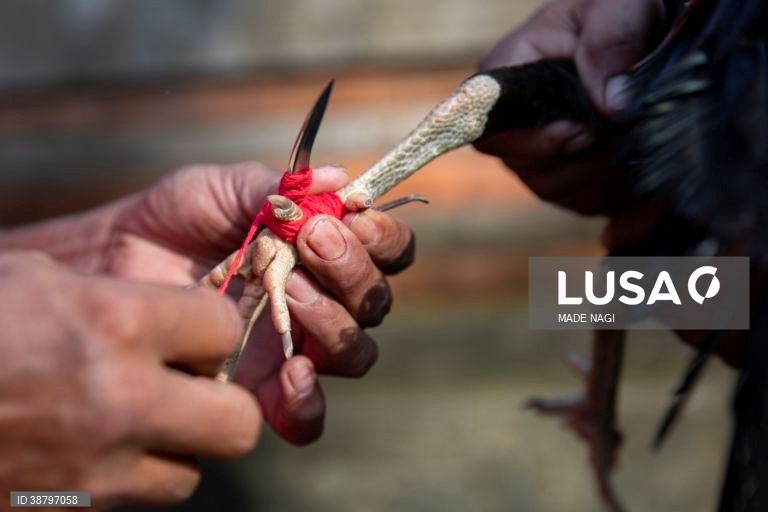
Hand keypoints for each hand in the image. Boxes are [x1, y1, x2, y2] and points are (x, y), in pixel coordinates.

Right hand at [0, 253, 258, 507]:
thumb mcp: (29, 280)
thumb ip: (111, 298)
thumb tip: (169, 316)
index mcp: (112, 325)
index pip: (224, 327)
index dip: (211, 326)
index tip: (191, 327)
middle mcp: (118, 402)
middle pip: (237, 424)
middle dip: (221, 404)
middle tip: (186, 384)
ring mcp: (92, 470)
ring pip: (188, 474)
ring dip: (172, 448)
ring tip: (131, 419)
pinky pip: (129, 500)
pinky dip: (122, 477)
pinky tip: (83, 447)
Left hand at [104, 163, 414, 443]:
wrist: (114, 261)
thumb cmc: (176, 217)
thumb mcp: (222, 188)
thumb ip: (277, 187)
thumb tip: (336, 178)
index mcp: (326, 251)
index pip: (388, 250)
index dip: (382, 237)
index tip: (349, 218)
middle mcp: (324, 300)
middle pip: (376, 301)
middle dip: (354, 271)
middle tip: (311, 244)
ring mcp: (296, 348)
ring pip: (356, 353)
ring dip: (335, 323)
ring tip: (287, 292)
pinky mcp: (262, 392)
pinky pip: (308, 417)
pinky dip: (310, 400)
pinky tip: (290, 372)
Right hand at [475, 0, 668, 213]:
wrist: (655, 26)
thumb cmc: (624, 7)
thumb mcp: (620, 4)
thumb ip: (610, 40)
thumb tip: (610, 105)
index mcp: (510, 73)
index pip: (489, 131)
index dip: (533, 142)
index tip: (582, 132)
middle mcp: (518, 120)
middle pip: (528, 170)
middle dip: (583, 161)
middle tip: (625, 134)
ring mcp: (543, 153)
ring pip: (559, 190)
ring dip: (605, 176)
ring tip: (639, 141)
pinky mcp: (573, 174)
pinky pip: (585, 202)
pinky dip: (618, 194)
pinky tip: (641, 170)